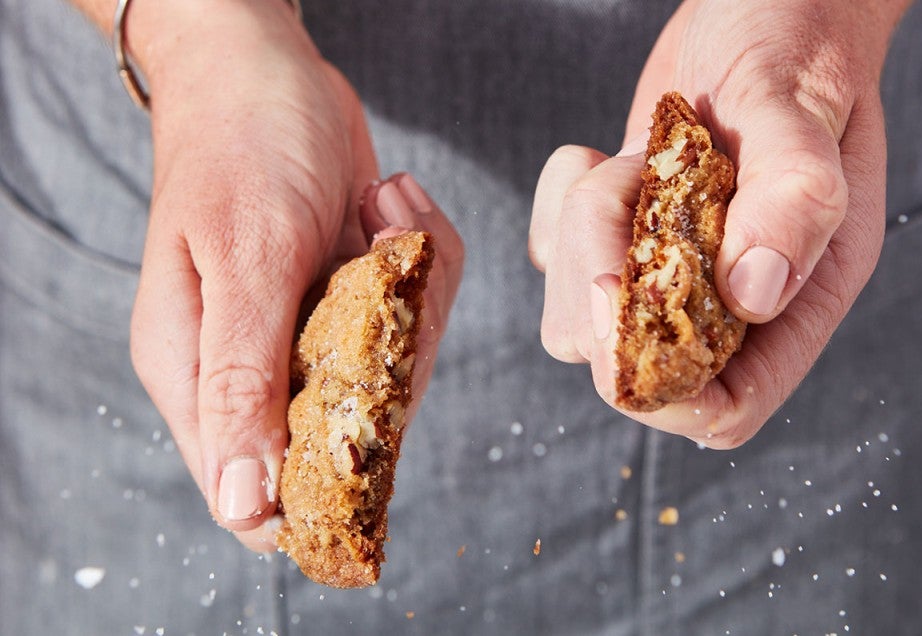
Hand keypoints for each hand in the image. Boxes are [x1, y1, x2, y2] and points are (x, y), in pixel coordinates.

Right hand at [128, 0, 379, 549]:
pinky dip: (423, 254)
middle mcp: (255, 365)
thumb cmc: (237, 145)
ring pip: (402, 364)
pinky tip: (390, 201)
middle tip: (379, 255)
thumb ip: (242, 380)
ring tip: (384, 209)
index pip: (254, 491)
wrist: (265, 67)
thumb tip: (243, 506)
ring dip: (416, 284)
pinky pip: (418, 309)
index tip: (375, 415)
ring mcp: (311, 331)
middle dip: (396, 348)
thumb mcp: (245, 259)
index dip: (320, 491)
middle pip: (354, 427)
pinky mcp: (354, 297)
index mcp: (201, 373)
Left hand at [530, 0, 910, 447]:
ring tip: (627, 163)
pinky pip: (554, 266)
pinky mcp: (619, 241)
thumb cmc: (797, 53)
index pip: (721, 409)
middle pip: (628, 371)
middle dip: (603, 287)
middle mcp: (723, 301)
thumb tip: (752, 294)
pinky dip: (554, 215)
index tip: (628, 306)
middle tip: (628, 187)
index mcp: (792, 299)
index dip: (663, 392)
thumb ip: (794, 199)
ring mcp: (664, 275)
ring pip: (577, 320)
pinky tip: (594, 158)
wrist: (762, 14)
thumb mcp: (803, 114)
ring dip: (579, 240)